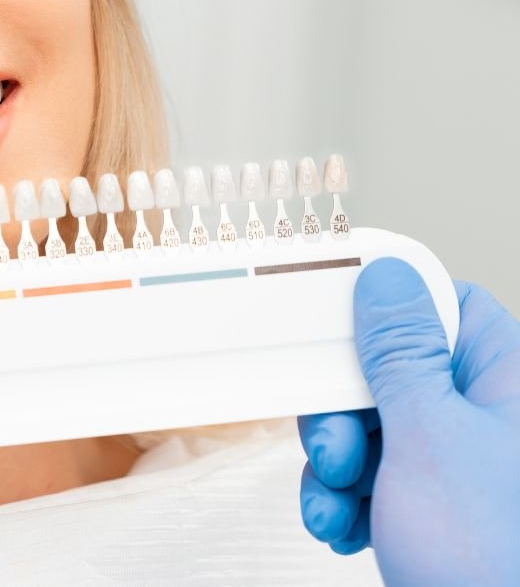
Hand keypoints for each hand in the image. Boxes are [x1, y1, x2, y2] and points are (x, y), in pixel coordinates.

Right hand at [297, 258, 519, 585]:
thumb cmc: (498, 561)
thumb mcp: (430, 438)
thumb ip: (401, 352)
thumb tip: (386, 278)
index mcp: (505, 380)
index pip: (442, 302)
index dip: (383, 308)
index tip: (333, 323)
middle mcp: (485, 416)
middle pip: (388, 370)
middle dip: (343, 412)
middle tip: (340, 445)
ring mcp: (459, 464)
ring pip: (370, 427)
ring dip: (335, 466)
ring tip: (340, 501)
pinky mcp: (430, 504)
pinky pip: (371, 476)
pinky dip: (344, 500)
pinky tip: (345, 525)